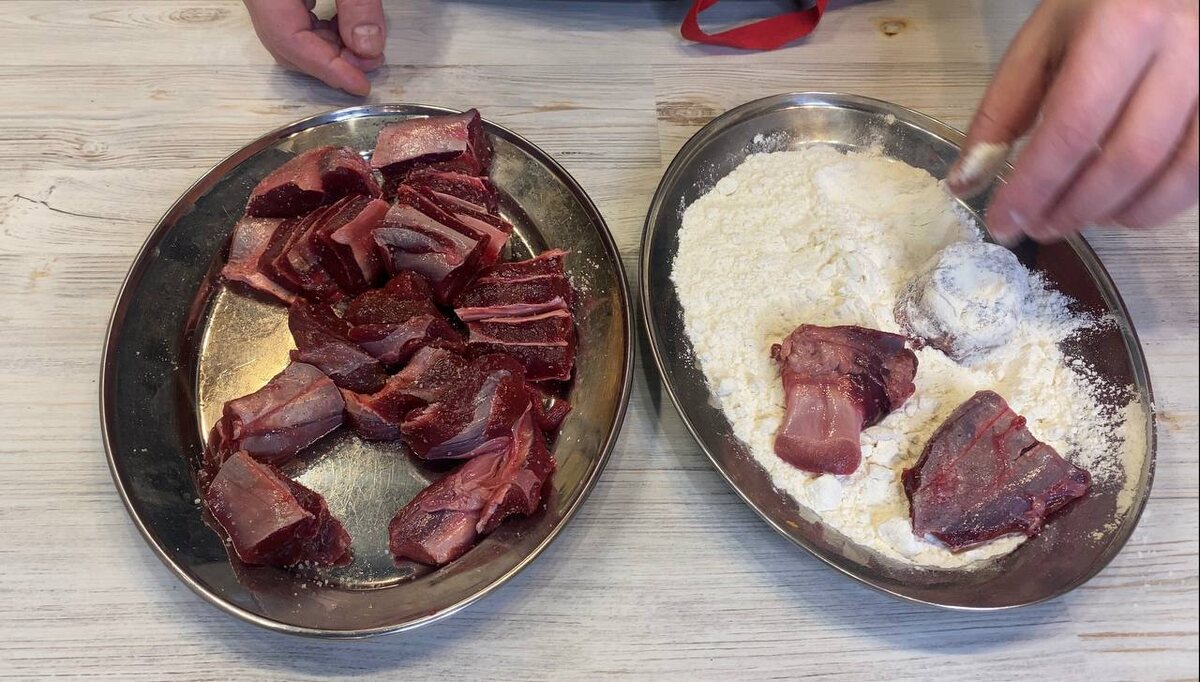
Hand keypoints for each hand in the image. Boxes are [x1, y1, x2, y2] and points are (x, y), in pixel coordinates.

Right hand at [243, 0, 386, 95]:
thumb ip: (357, 5)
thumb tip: (367, 48)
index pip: (290, 42)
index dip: (328, 69)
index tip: (361, 86)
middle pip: (288, 45)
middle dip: (331, 63)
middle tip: (369, 65)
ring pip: (291, 36)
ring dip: (330, 49)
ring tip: (366, 49)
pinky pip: (295, 20)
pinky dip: (324, 32)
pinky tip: (348, 30)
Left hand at [950, 0, 1197, 243]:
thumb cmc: (1102, 7)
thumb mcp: (1042, 41)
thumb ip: (1002, 110)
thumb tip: (965, 183)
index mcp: (1123, 27)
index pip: (1074, 126)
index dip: (1034, 186)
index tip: (1001, 222)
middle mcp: (1184, 50)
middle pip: (1127, 158)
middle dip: (1073, 208)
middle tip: (1035, 227)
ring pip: (1176, 174)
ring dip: (1117, 213)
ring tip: (1071, 218)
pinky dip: (1157, 204)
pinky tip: (1117, 206)